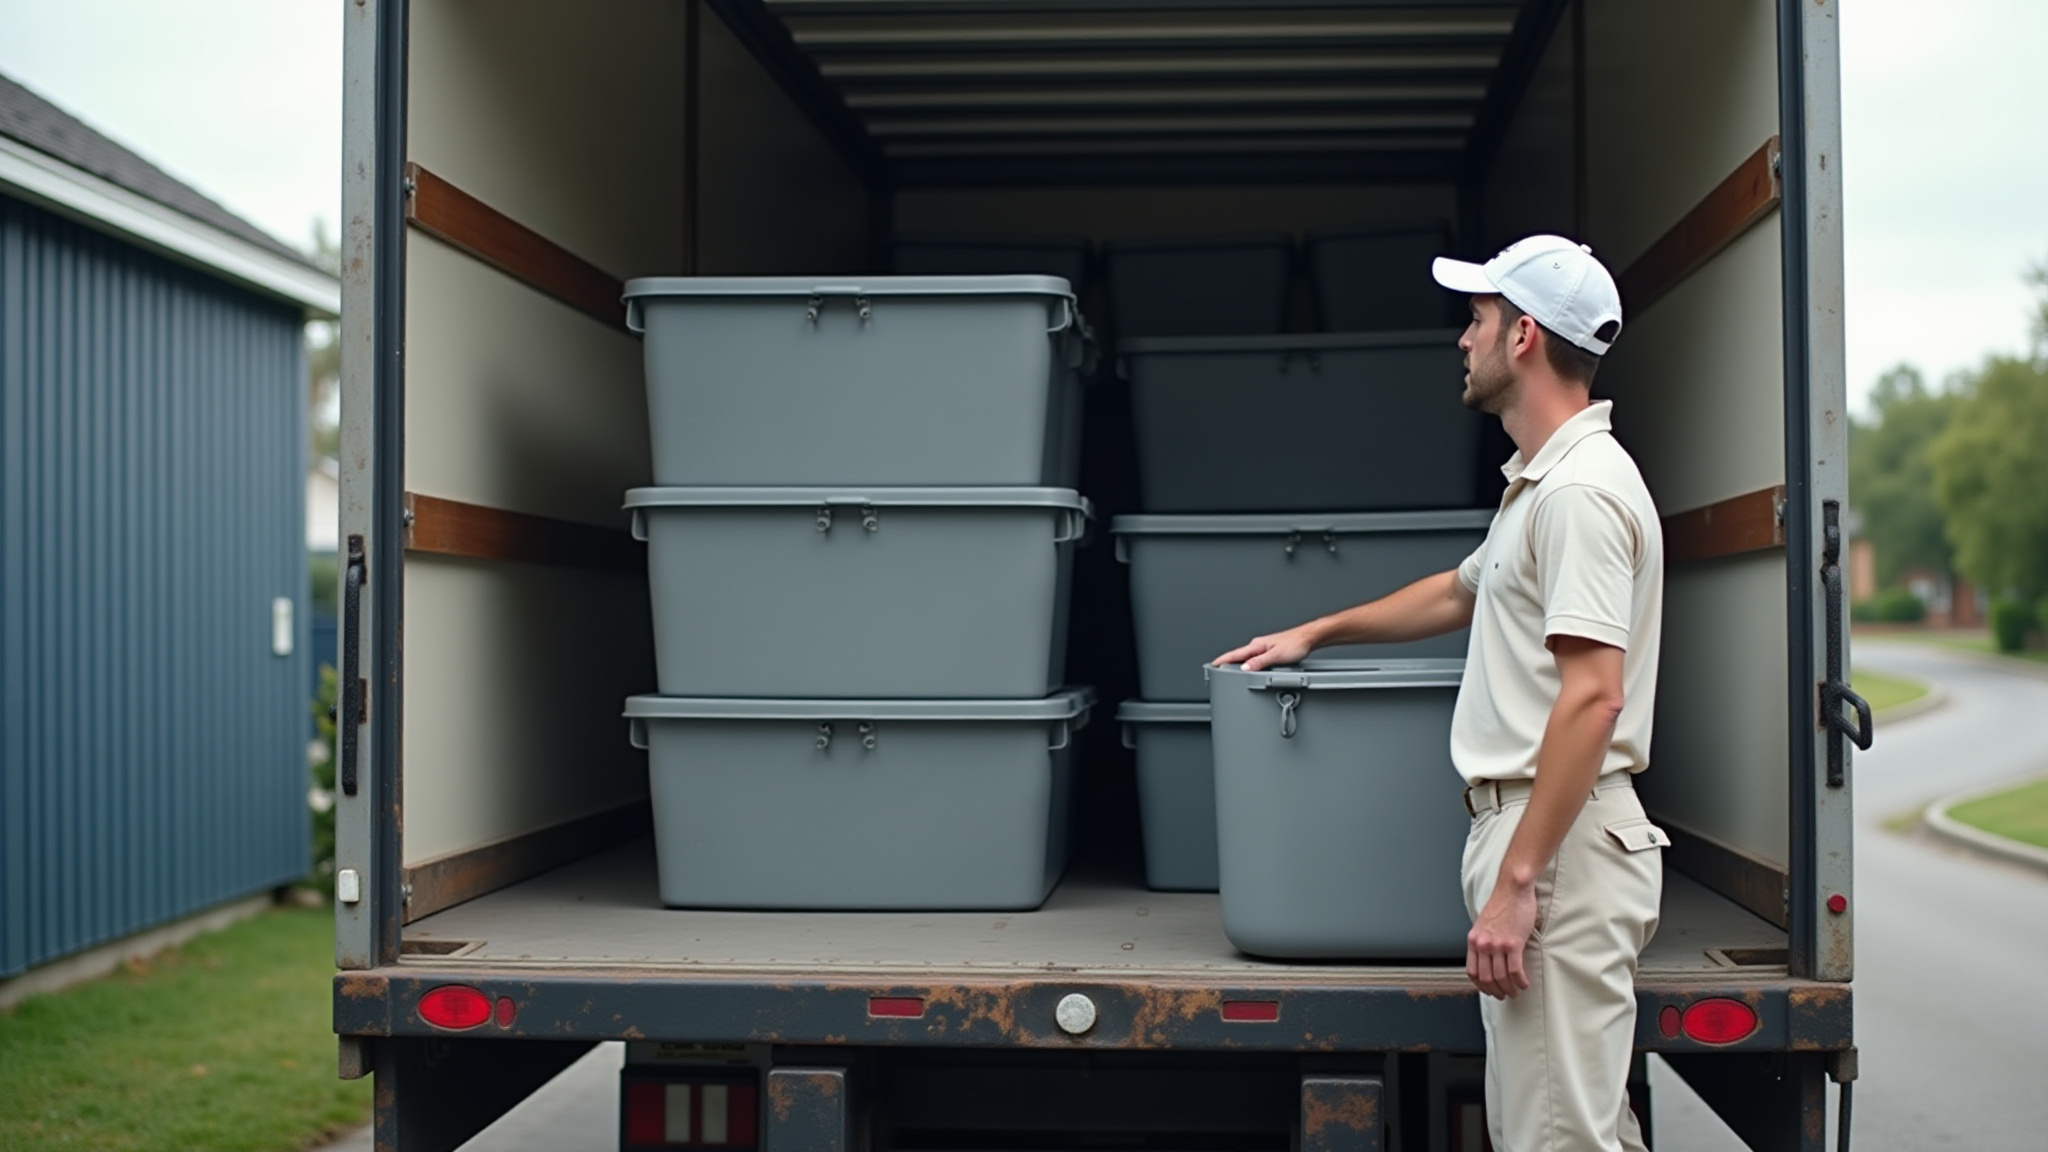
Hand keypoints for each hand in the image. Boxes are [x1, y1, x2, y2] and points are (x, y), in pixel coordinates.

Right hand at [1212, 627, 1313, 671]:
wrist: (1308, 638)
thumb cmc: (1295, 644)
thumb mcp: (1276, 656)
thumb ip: (1260, 662)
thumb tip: (1245, 668)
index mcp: (1257, 646)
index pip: (1235, 654)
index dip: (1222, 660)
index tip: (1212, 665)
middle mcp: (1258, 646)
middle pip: (1238, 656)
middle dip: (1227, 663)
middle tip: (1217, 670)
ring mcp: (1263, 648)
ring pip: (1246, 657)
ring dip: (1237, 664)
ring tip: (1230, 672)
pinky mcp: (1269, 651)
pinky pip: (1254, 658)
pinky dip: (1248, 664)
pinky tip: (1250, 669)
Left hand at [1467, 879, 1537, 999]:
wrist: (1513, 889)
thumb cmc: (1502, 903)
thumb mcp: (1485, 924)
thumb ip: (1484, 940)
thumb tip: (1489, 957)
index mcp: (1474, 940)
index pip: (1472, 971)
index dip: (1480, 985)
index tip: (1489, 990)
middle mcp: (1483, 944)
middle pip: (1486, 978)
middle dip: (1496, 991)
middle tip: (1504, 995)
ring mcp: (1497, 945)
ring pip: (1501, 977)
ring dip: (1509, 989)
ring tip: (1516, 991)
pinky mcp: (1513, 943)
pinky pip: (1515, 970)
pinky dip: (1520, 981)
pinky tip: (1524, 983)